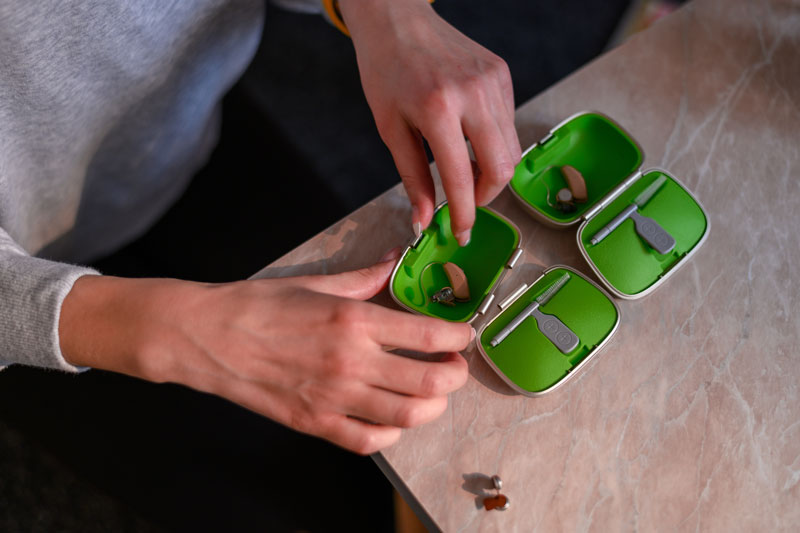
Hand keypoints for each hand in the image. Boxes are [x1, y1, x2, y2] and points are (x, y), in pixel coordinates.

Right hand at [59, 253, 472, 454]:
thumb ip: (366, 276)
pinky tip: (392, 417)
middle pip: (430, 382)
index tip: (464, 335)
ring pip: (408, 416)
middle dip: (456, 375)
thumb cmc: (259, 306)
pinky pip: (369, 440)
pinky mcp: (315, 423)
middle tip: (456, 366)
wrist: (208, 337)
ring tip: (432, 392)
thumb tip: (395, 261)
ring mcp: (334, 398)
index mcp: (354, 321)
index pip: (429, 336)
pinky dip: (392, 433)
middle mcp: (351, 362)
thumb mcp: (318, 283)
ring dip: (433, 406)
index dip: (459, 337)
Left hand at [339, 0, 520, 244]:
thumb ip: (412, 178)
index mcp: (438, 108)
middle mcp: (473, 93)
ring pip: (511, 148)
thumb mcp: (391, 129)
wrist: (397, 19)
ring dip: (491, 171)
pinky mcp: (502, 73)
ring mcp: (493, 81)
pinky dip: (494, 143)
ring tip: (464, 171)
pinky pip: (509, 123)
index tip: (461, 234)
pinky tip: (469, 139)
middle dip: (486, 197)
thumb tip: (424, 221)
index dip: (464, 215)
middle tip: (465, 204)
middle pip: (502, 168)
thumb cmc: (385, 70)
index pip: (462, 178)